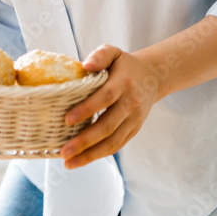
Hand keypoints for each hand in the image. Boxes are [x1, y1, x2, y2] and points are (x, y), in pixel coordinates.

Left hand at [59, 44, 158, 168]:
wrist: (153, 77)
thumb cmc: (124, 65)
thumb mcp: (113, 52)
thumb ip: (100, 56)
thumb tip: (85, 65)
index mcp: (123, 83)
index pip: (105, 98)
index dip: (87, 109)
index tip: (67, 120)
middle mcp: (130, 104)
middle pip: (108, 126)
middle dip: (85, 141)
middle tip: (64, 151)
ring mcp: (134, 120)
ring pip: (113, 142)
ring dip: (91, 155)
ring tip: (69, 163)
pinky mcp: (134, 130)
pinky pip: (117, 145)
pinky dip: (99, 155)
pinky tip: (82, 160)